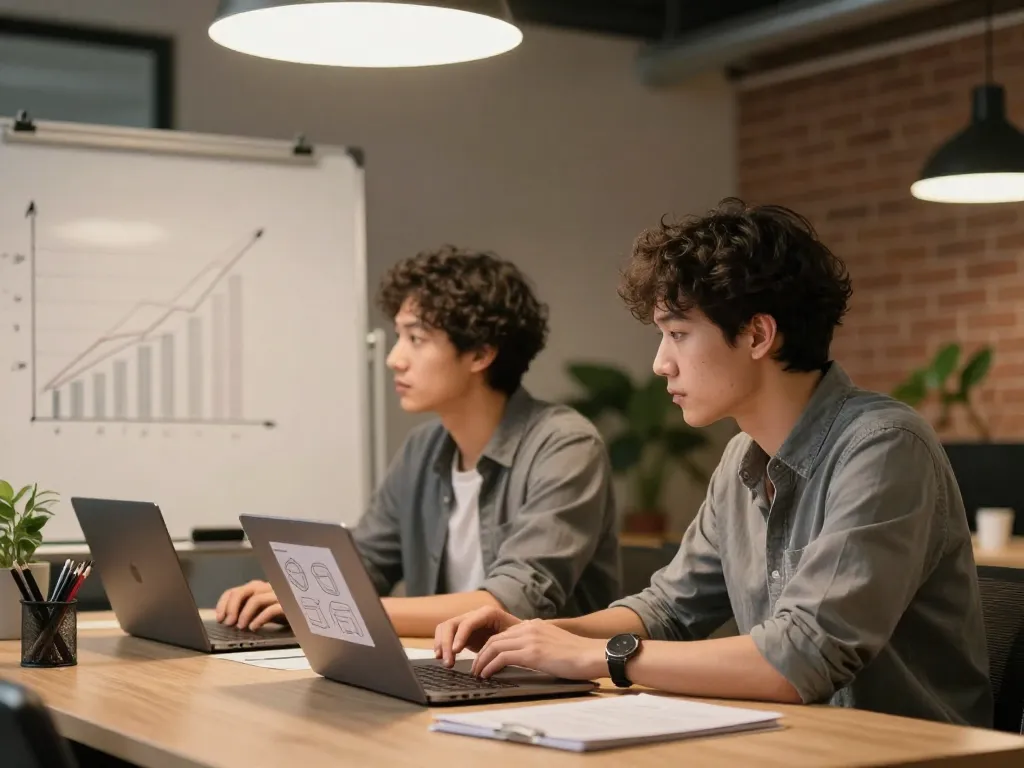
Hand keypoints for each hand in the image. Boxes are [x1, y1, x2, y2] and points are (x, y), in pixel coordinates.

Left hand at [215, 580, 285, 630]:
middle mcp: (268, 588)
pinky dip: (260, 619)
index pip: (236, 590)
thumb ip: (248, 610)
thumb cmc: (285, 613)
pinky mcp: (289, 605)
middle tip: (228, 622)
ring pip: (256, 598)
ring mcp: (279, 595)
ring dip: (244, 613)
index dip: (224, 603)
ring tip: (240, 627)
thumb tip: (228, 620)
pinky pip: (272, 609)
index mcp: (259, 589)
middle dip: (232, 607)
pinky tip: (254, 627)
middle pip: (245, 590)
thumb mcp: (263, 611)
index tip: (219, 617)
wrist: (309, 615)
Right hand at [433, 606, 520, 666]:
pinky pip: (446, 635)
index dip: (460, 636)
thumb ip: (504, 642)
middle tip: (448, 662)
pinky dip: (441, 645)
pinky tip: (442, 657)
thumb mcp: (515, 636)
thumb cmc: (520, 635)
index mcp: (487, 613)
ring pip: (445, 628)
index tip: (456, 651)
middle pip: (451, 624)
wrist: (520, 634)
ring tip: (445, 661)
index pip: (467, 623)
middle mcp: (474, 615)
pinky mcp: (462, 632)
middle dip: (446, 643)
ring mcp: (466, 622)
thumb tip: (494, 655)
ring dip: (441, 644)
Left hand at [471, 620, 606, 680]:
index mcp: (535, 625)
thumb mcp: (554, 643)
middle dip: (482, 654)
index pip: (504, 634)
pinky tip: (487, 675)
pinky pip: (502, 657)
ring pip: (494, 646)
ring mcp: (530, 639)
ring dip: (482, 661)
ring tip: (478, 674)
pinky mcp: (532, 653)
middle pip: (495, 638)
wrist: (592, 655)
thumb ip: (539, 644)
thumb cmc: (578, 655)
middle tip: (476, 668)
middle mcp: (530, 628)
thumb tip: (528, 656)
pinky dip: (490, 666)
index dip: (490, 647)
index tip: (484, 659)